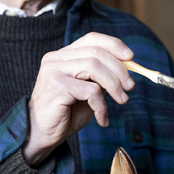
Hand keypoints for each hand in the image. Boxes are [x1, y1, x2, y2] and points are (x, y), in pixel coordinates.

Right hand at [22, 32, 134, 164]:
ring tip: (122, 101)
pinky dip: (102, 106)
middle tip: (130, 87)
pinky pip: (90, 91)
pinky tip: (102, 118)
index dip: (114, 45)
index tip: (131, 57)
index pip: (92, 39)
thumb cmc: (66, 113)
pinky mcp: (56, 86)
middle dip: (119, 70)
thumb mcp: (88, 90)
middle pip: (96, 52)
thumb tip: (126, 67)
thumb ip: (101, 77)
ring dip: (114, 86)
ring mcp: (54, 70)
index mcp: (64, 55)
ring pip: (95, 68)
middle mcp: (56, 58)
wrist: (42, 134)